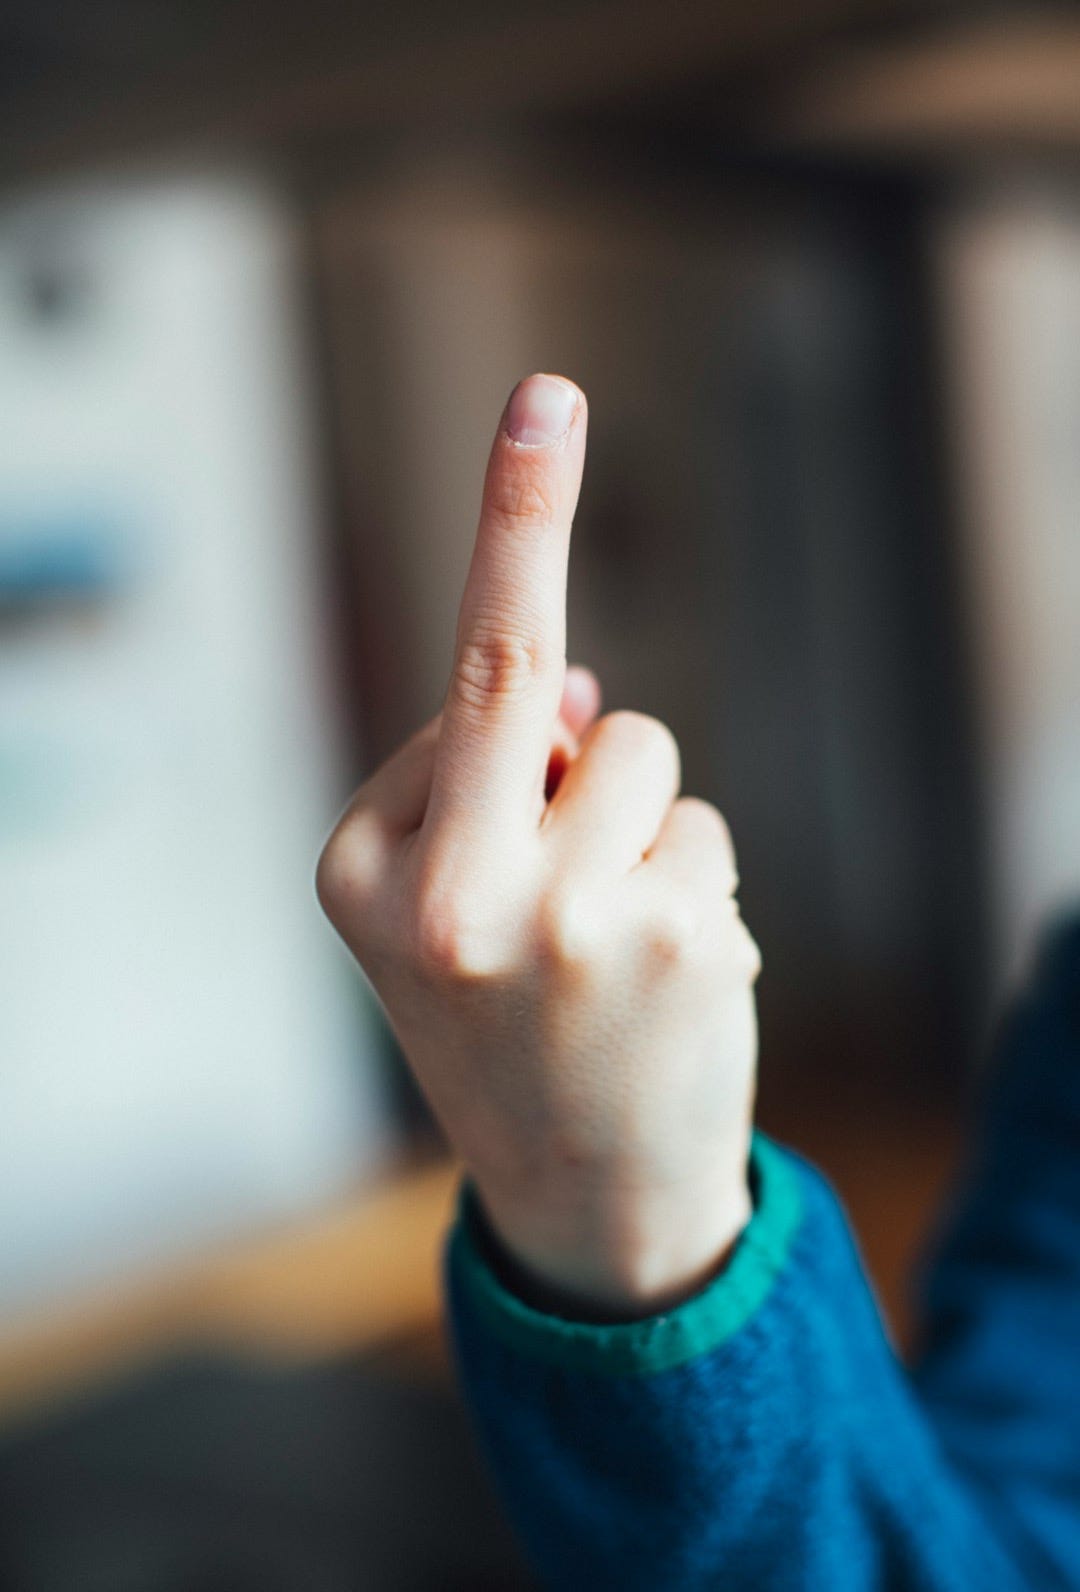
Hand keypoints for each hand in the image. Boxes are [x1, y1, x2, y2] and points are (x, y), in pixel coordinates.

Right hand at [317, 374, 760, 1316]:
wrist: (577, 1194)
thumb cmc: (498, 1019)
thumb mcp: (435, 899)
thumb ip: (484, 772)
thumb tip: (577, 685)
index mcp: (362, 866)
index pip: (469, 672)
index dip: (521, 516)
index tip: (549, 396)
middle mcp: (454, 892)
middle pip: (572, 701)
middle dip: (582, 732)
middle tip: (557, 671)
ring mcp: (574, 924)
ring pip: (646, 761)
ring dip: (636, 825)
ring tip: (608, 934)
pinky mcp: (677, 948)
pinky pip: (703, 835)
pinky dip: (689, 885)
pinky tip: (658, 980)